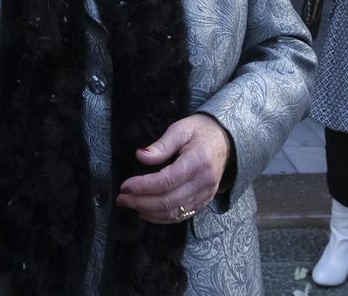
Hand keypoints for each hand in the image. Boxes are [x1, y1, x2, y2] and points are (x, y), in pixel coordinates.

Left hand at [114, 113, 231, 224]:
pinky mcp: (204, 202)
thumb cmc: (200, 132)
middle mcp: (204, 182)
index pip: (166, 181)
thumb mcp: (181, 129)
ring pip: (174, 213)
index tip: (125, 185)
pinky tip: (146, 212)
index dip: (143, 186)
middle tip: (121, 198)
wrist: (226, 141)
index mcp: (198, 161)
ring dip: (148, 212)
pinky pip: (181, 216)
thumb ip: (161, 145)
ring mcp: (205, 195)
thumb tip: (141, 156)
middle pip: (168, 201)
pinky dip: (161, 217)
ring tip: (130, 204)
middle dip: (141, 202)